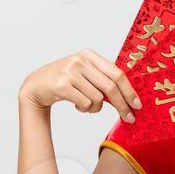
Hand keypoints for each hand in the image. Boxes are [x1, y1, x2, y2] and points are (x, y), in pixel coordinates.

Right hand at [20, 49, 142, 121]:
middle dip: (122, 105)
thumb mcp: (84, 73)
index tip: (138, 105)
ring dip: (95, 108)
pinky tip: (77, 105)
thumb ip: (103, 78)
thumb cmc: (65, 81)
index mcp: (89, 55)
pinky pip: (85, 103)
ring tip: (87, 106)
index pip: (117, 73)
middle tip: (128, 118)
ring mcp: (70, 72)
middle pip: (111, 87)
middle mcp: (80, 60)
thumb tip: (129, 96)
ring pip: (98, 98)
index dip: (129, 91)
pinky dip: (84, 109)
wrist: (36, 85)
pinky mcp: (62, 85)